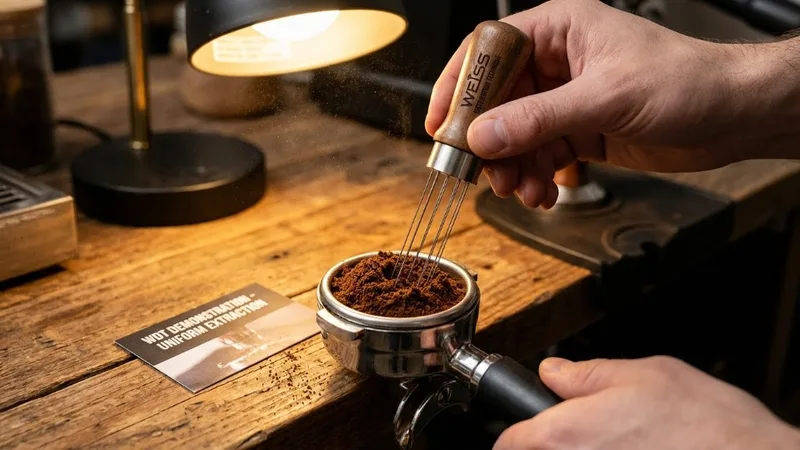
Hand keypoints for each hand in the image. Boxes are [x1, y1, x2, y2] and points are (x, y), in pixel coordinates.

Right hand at [425, 0, 799, 208]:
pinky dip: (537, 177)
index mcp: (559, 30)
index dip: (459, 86)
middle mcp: (556, 63)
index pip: (489, 52)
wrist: (733, 116)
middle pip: (497, 100)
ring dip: (514, 166)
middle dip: (488, 140)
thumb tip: (484, 135)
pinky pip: (540, 155)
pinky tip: (544, 192)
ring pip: (516, 134)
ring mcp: (566, 99)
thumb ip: (539, 118)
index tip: (442, 124)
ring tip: (522, 189)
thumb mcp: (606, 98)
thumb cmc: (686, 81)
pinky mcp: (579, 130)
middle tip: (480, 171)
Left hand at [493, 356, 799, 449]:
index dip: (516, 433)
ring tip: (619, 443)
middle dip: (551, 446)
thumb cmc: (708, 425)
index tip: (523, 431)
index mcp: (566, 434)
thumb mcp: (644, 374)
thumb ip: (588, 374)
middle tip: (585, 433)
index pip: (509, 444)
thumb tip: (554, 372)